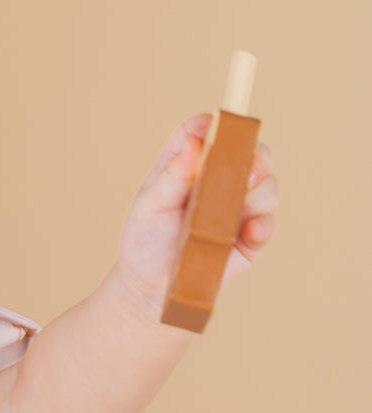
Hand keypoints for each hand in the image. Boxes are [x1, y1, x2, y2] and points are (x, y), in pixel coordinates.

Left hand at [113, 114, 278, 318]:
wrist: (150, 288)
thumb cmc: (144, 241)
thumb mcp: (148, 206)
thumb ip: (172, 176)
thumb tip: (195, 143)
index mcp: (188, 165)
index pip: (207, 132)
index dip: (217, 124)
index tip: (219, 129)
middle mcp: (218, 180)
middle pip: (249, 152)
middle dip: (255, 155)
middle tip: (248, 169)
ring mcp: (237, 207)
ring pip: (266, 186)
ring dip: (259, 192)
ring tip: (239, 207)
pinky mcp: (249, 236)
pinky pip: (268, 223)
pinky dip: (262, 225)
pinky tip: (248, 232)